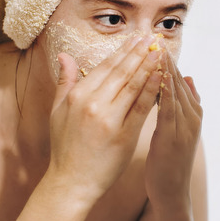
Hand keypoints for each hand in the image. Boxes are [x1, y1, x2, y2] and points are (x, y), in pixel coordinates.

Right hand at [43, 34, 163, 206]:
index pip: (106, 67)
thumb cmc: (65, 147)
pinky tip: (162, 77)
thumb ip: (64, 81)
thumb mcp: (57, 111)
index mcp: (78, 95)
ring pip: (133, 86)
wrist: (71, 182)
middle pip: (122, 72)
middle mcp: (93, 104)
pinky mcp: (124, 135)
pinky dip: (152, 90)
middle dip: (139, 52)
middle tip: (153, 38)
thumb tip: (65, 55)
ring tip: (161, 52)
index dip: (123, 51)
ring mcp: (109, 119)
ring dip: (149, 66)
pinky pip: (142, 108)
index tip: (137, 38)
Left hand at [143, 48, 202, 220]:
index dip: (168, 60)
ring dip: (165, 70)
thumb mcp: (178, 126)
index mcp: (193, 111)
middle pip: (178, 81)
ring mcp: (185, 126)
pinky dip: (163, 92)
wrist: (172, 189)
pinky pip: (168, 109)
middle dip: (166, 60)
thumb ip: (182, 103)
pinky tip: (155, 78)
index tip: (156, 42)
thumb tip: (188, 77)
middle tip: (154, 38)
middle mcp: (192, 115)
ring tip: (156, 51)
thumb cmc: (170, 158)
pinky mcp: (173, 137)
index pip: (179, 79)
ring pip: (174, 91)